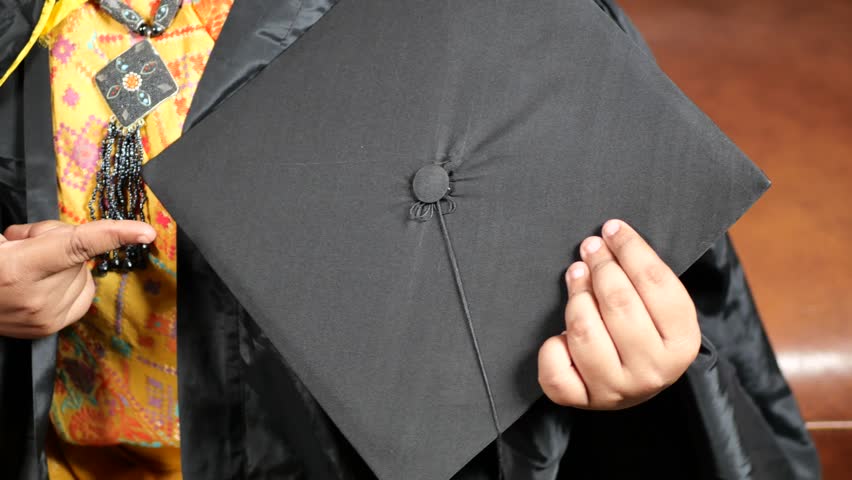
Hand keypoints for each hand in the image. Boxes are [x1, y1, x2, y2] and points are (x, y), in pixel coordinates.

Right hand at [0, 220, 155, 338]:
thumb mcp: (2, 241)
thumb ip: (37, 235)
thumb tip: (75, 238)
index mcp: (18, 268)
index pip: (77, 246)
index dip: (114, 234)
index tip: (145, 231)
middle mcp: (34, 298)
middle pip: (79, 255)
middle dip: (60, 243)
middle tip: (25, 247)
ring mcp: (43, 319)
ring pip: (83, 274)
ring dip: (64, 265)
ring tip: (28, 268)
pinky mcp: (49, 329)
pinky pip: (82, 294)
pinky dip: (71, 283)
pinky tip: (44, 283)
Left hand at [538, 219, 699, 409]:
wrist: (637, 383)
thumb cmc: (647, 331)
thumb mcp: (662, 309)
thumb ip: (645, 277)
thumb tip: (609, 236)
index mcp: (683, 344)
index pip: (655, 284)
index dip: (630, 248)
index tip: (613, 228)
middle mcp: (653, 371)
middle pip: (618, 303)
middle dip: (600, 266)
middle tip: (590, 247)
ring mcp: (616, 390)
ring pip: (584, 332)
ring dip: (576, 296)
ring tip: (576, 276)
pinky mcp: (582, 401)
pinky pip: (556, 371)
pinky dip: (552, 347)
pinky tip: (559, 336)